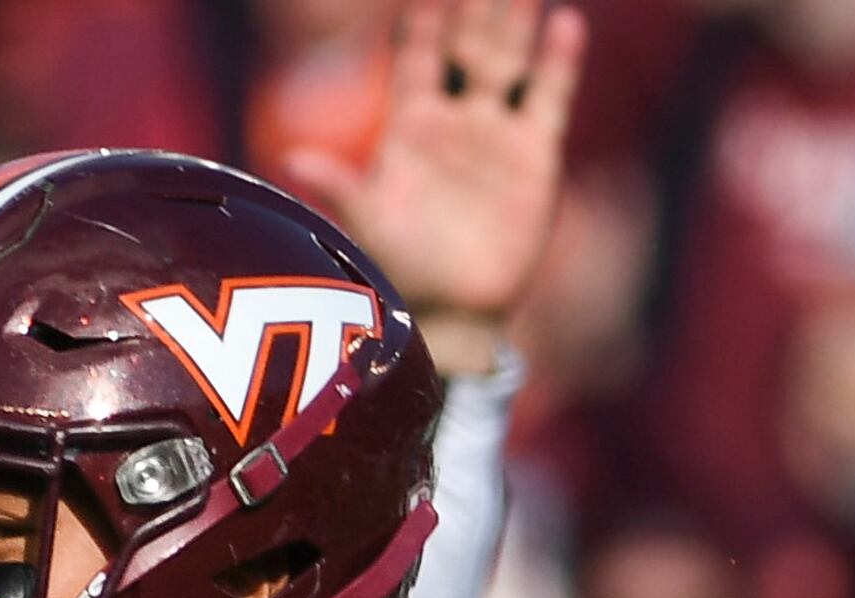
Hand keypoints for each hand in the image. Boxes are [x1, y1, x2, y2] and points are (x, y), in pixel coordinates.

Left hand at [282, 0, 585, 368]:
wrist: (455, 311)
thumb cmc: (403, 266)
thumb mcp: (369, 221)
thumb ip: (340, 185)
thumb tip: (289, 159)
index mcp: (409, 127)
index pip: (415, 62)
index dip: (419, 28)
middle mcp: (454, 121)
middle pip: (465, 51)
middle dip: (473, 11)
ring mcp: (496, 133)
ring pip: (507, 64)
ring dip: (513, 24)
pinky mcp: (536, 154)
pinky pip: (549, 98)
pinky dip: (558, 63)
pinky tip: (564, 22)